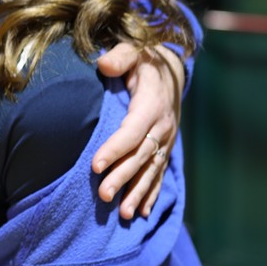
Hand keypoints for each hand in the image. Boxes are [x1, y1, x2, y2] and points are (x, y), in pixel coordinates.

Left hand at [93, 43, 184, 218]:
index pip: (132, 131)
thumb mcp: (134, 52)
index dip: (114, 148)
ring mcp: (166, 141)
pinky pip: (160, 174)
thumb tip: (104, 63)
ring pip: (151, 171)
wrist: (171, 72)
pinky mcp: (165, 149)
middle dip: (122, 177)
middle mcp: (163, 127)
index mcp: (152, 105)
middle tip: (103, 196)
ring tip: (124, 213)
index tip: (95, 165)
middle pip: (140, 156)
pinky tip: (143, 213)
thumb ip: (119, 57)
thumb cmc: (144, 62)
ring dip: (138, 193)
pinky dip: (152, 194)